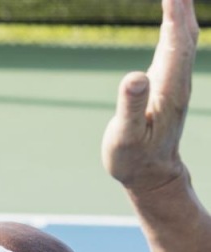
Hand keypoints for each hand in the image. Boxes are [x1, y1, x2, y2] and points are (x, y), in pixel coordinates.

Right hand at [102, 0, 198, 192]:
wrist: (152, 175)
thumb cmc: (134, 160)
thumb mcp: (126, 138)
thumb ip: (131, 107)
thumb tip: (134, 76)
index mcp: (168, 89)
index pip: (174, 43)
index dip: (174, 15)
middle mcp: (178, 81)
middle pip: (185, 33)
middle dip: (182, 5)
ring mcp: (176, 82)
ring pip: (185, 38)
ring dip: (182, 11)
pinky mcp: (170, 84)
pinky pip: (177, 46)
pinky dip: (176, 25)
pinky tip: (174, 17)